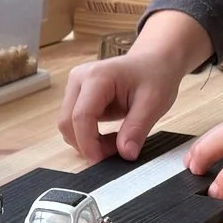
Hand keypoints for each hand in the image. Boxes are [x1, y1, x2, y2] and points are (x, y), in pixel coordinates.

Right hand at [59, 12, 211, 160]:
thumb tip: (125, 154)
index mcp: (97, 77)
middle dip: (87, 144)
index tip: (103, 161)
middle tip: (114, 154)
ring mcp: (75, 86)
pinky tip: (109, 137)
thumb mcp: (153, 104)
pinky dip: (88, 136)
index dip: (89, 143)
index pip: (81, 116)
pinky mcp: (77, 96)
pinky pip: (74, 123)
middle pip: (67, 122)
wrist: (154, 61)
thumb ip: (137, 129)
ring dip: (87, 142)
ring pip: (67, 125)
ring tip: (116, 143)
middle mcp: (79, 79)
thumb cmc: (155, 75)